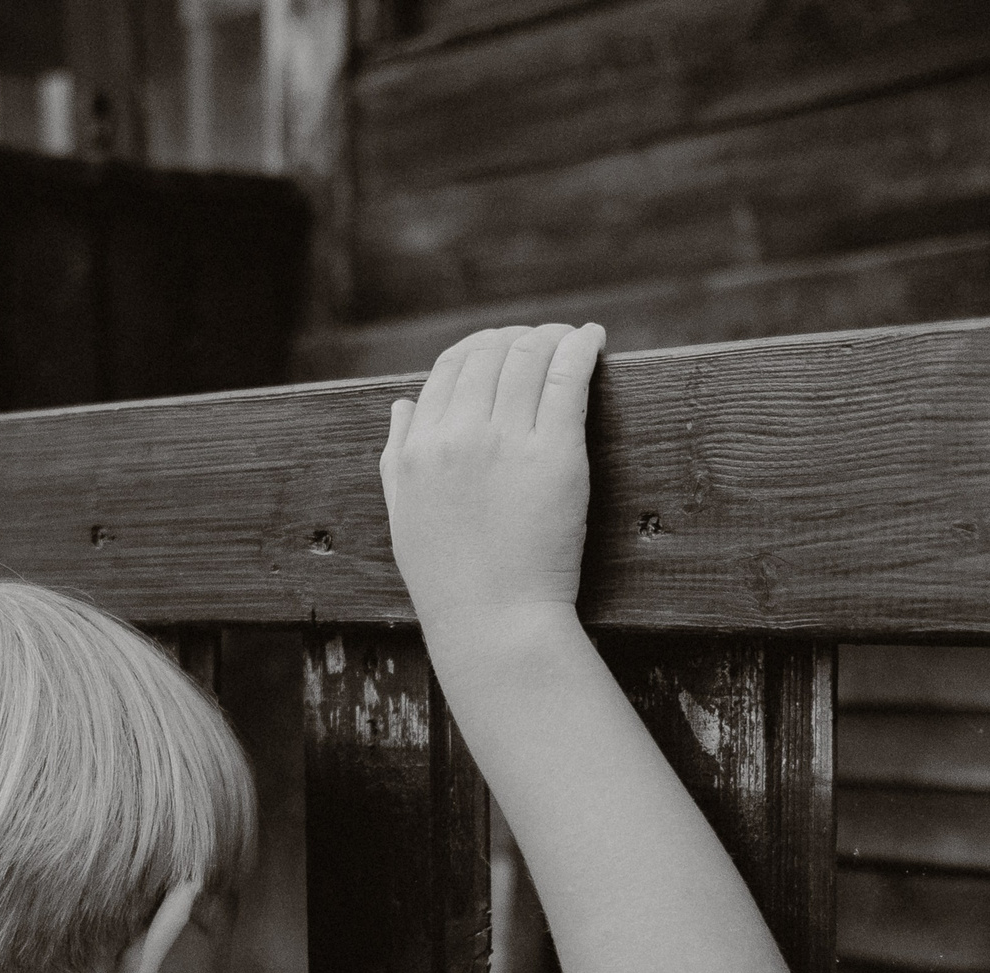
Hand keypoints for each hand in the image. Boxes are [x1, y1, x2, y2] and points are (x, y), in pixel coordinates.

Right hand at [380, 324, 604, 636]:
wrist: (494, 621)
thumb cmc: (450, 578)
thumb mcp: (404, 515)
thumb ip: (396, 455)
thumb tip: (403, 403)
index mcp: (418, 449)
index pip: (449, 368)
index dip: (480, 347)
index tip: (504, 346)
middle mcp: (458, 436)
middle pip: (489, 354)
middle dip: (518, 337)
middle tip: (543, 338)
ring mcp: (507, 443)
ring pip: (529, 357)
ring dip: (553, 335)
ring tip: (572, 336)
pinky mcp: (556, 455)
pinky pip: (567, 379)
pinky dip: (581, 348)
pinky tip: (593, 339)